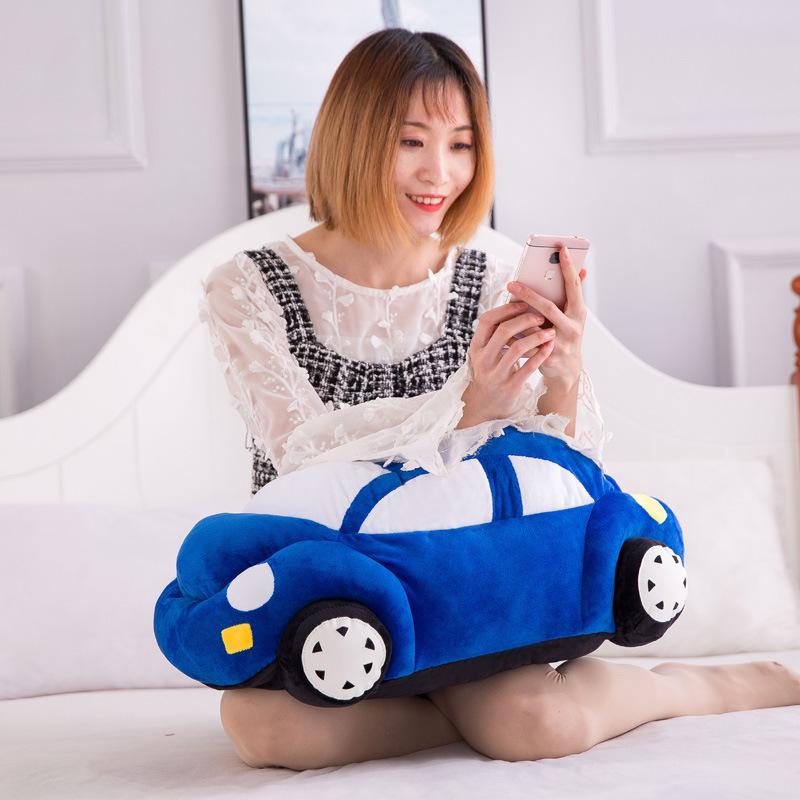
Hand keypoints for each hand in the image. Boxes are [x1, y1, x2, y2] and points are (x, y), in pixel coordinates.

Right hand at [461, 300, 556, 424]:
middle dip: (525, 320)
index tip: (523, 303)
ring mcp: (496, 374)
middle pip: (504, 331)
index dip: (506, 309)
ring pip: (518, 348)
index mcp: (476, 347)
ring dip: (537, 337)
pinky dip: (541, 355)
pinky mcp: (510, 386)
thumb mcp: (486, 353)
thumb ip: (495, 336)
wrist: (487, 406)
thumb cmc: (491, 372)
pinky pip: (529, 367)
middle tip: (540, 316)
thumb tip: (514, 306)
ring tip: (549, 332)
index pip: (487, 320)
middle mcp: (483, 360)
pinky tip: (549, 347)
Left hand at [506, 245, 587, 382]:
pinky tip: (500, 328)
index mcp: (579, 313)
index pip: (574, 286)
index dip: (568, 267)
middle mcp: (572, 328)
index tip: (562, 249)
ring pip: (534, 327)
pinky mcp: (548, 357)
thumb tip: (582, 268)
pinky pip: (526, 344)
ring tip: (503, 305)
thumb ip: (573, 294)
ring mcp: (561, 344)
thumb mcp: (574, 316)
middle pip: (549, 308)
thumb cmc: (567, 335)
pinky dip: (513, 336)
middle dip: (529, 295)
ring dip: (517, 317)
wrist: (567, 371)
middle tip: (511, 284)